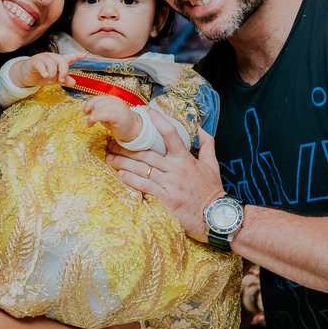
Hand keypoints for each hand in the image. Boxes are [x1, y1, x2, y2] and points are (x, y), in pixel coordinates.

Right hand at [10, 51, 86, 88]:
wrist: (26, 76)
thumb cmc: (41, 76)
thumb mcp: (54, 80)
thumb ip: (63, 80)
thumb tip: (74, 82)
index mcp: (58, 61)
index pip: (69, 57)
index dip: (76, 56)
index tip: (84, 55)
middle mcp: (51, 57)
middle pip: (61, 60)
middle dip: (63, 71)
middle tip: (61, 80)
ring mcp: (42, 58)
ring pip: (51, 62)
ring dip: (53, 73)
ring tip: (50, 81)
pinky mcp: (33, 61)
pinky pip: (40, 63)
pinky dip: (44, 70)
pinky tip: (45, 76)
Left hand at [83, 96, 142, 141]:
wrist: (134, 130)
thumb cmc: (120, 123)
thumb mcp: (108, 115)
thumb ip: (99, 111)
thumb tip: (88, 112)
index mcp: (111, 99)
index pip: (96, 99)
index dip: (87, 105)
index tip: (84, 113)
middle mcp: (114, 100)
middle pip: (96, 104)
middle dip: (90, 113)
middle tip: (89, 122)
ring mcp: (117, 107)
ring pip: (98, 109)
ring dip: (91, 117)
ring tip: (90, 125)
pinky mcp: (118, 115)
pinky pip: (104, 114)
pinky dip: (96, 117)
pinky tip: (92, 120)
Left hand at [107, 108, 224, 241]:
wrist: (217, 216)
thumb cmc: (213, 191)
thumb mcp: (213, 165)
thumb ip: (207, 145)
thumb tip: (201, 128)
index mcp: (186, 159)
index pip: (170, 134)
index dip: (157, 120)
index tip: (145, 112)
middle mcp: (176, 169)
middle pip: (147, 154)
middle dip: (127, 148)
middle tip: (112, 143)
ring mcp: (171, 184)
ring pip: (143, 169)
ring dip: (124, 163)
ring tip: (110, 158)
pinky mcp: (167, 199)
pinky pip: (146, 186)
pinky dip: (131, 180)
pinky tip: (120, 176)